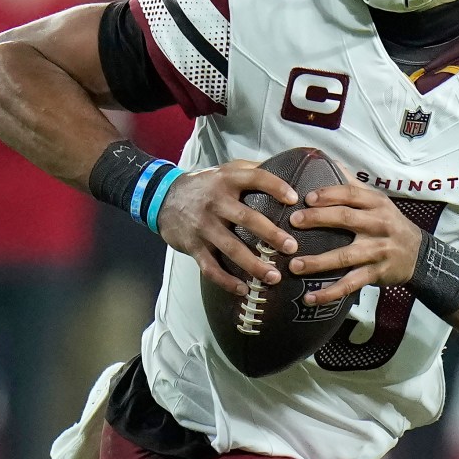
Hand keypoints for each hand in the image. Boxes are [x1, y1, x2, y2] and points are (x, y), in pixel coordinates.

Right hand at [155, 160, 300, 296]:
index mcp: (226, 180)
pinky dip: (226, 281)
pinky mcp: (193, 246)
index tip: (294, 200)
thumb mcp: (225, 170)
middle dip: (271, 234)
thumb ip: (252, 170)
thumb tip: (287, 168)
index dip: (276, 186)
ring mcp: (203, 226)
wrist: (163, 198)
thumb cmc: (205, 186)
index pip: (255, 178)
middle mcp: (215, 202)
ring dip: (253, 264)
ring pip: (231, 248)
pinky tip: (243, 290)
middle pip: (246, 218)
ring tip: (274, 277)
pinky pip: (210, 267)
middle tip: (291, 247)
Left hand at [287, 178, 423, 306]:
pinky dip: (330, 292)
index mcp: (377, 204)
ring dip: (318, 262)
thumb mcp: (378, 202)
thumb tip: (328, 162)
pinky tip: (310, 297)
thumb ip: (353, 186)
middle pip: (345, 218)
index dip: (328, 194)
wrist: (418, 254)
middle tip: (292, 222)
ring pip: (345, 255)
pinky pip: (351, 284)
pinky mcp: (377, 273)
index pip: (351, 194)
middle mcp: (379, 225)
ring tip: (294, 265)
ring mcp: (378, 251)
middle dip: (317, 219)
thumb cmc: (390, 224)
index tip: (306, 198)